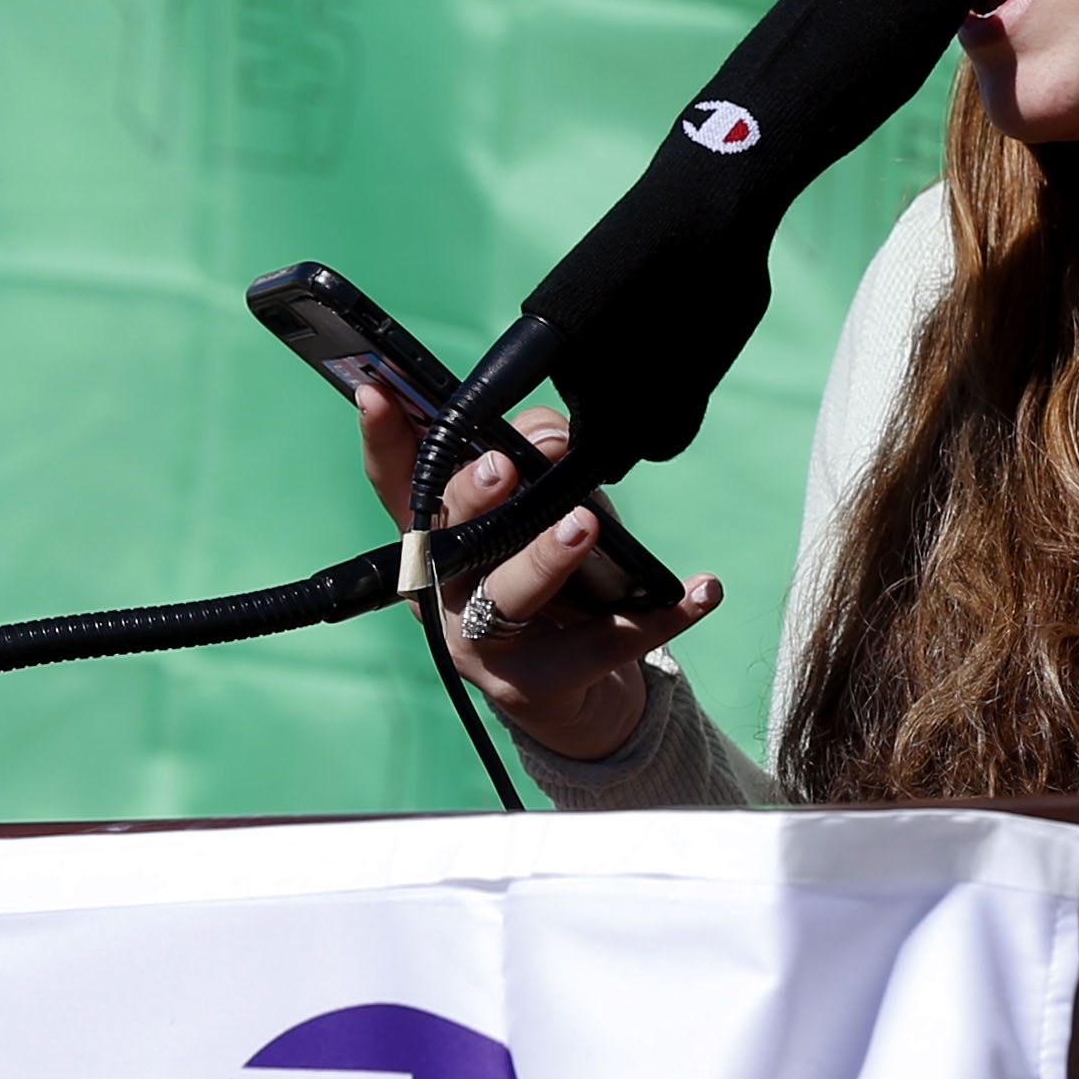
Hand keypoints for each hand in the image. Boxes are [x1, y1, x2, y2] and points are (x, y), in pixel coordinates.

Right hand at [356, 384, 723, 762]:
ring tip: (583, 524)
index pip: (397, 485)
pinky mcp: (536, 685)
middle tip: (504, 467)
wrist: (570, 685)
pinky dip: (657, 617)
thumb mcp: (538, 505)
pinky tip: (702, 589)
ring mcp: (482, 644)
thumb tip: (549, 437)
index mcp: (433, 540)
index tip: (376, 392)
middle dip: (470, 498)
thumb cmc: (548, 574)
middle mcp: (443, 592)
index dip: (383, 440)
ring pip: (507, 597)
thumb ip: (536, 458)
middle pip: (444, 540)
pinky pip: (601, 646)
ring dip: (544, 557)